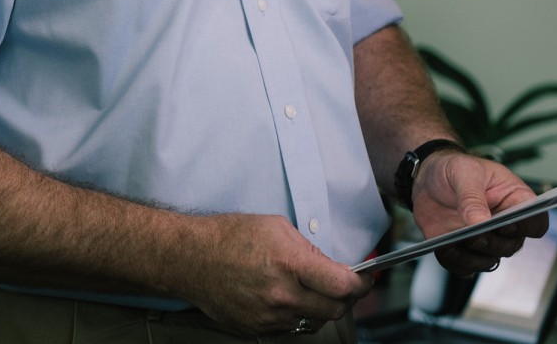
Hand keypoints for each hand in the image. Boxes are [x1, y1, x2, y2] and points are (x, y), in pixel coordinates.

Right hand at [174, 213, 373, 336]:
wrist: (190, 258)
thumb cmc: (228, 236)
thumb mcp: (274, 227)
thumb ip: (309, 249)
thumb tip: (333, 267)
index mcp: (288, 263)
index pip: (343, 285)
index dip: (362, 284)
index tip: (366, 279)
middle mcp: (281, 295)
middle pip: (335, 310)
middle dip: (346, 298)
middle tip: (344, 286)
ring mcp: (269, 316)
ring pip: (314, 321)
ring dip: (318, 307)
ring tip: (305, 288)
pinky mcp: (258, 329)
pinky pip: (291, 327)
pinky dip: (295, 314)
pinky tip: (282, 296)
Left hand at [413, 151, 547, 274]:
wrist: (426, 176)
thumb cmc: (453, 168)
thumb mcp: (463, 171)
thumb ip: (472, 196)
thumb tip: (480, 222)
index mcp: (516, 201)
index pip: (535, 223)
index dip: (526, 227)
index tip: (507, 223)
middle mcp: (505, 226)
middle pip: (511, 246)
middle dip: (492, 243)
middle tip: (474, 234)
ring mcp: (485, 239)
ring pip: (489, 260)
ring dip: (472, 257)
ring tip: (452, 243)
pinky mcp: (464, 250)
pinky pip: (464, 266)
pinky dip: (454, 261)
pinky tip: (442, 248)